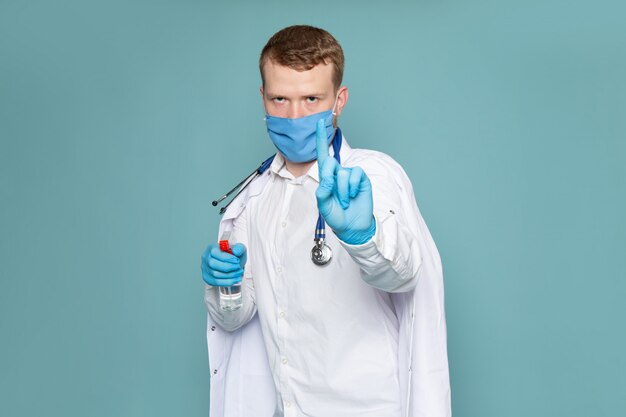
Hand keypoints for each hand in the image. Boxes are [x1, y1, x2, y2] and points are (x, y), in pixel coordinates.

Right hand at [201, 242, 246, 285]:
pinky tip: (235, 279)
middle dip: (228, 267)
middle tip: (238, 267)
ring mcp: (205, 268)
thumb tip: (236, 251)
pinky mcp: (207, 277)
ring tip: (239, 273)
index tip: (237, 260)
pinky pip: (216, 282)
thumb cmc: (234, 254)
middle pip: (213, 264)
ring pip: (215, 275)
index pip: (215, 253)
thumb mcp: (239, 248)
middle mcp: (206, 257)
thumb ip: (239, 248)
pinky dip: (227, 282)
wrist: (232, 262)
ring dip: (229, 275)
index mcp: (212, 247)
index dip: (227, 258)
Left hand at [315, 118, 375, 244]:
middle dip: (329, 180)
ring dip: (341, 190)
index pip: (322, 154)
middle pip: (329, 164)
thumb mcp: (324, 205)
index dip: (321, 138)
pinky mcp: (361, 178)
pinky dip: (351, 187)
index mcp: (326, 177)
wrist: (353, 226)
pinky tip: (352, 196)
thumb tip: (328, 179)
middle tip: (334, 195)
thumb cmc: (336, 215)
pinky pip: (354, 175)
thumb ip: (323, 192)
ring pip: (341, 173)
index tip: (319, 121)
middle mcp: (338, 172)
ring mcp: (350, 175)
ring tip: (345, 201)